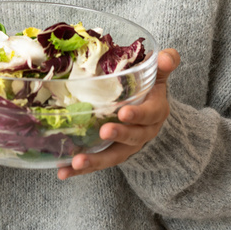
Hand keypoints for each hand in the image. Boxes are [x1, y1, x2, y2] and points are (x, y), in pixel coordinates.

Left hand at [57, 48, 180, 179]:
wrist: (147, 108)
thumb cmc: (148, 87)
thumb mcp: (158, 74)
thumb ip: (165, 64)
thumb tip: (167, 57)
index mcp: (156, 112)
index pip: (150, 114)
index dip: (138, 115)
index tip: (123, 113)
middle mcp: (143, 133)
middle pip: (133, 138)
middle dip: (118, 136)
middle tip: (103, 132)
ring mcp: (126, 146)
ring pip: (113, 156)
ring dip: (95, 161)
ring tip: (77, 162)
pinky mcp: (110, 153)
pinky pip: (97, 163)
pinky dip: (80, 169)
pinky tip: (63, 172)